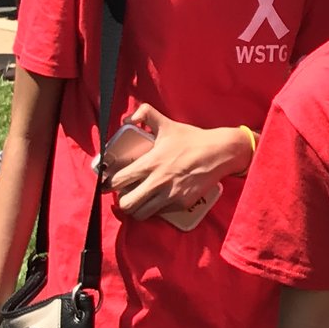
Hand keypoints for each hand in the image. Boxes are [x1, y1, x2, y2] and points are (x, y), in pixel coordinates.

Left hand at [106, 105, 246, 227]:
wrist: (220, 152)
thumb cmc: (192, 139)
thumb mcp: (167, 124)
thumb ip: (145, 114)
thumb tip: (128, 118)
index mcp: (150, 163)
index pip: (118, 181)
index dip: (108, 183)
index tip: (108, 183)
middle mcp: (158, 182)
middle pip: (126, 204)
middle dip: (121, 201)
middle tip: (125, 194)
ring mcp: (170, 195)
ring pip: (141, 214)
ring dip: (137, 208)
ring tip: (140, 200)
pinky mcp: (182, 203)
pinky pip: (161, 213)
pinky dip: (156, 209)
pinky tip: (158, 200)